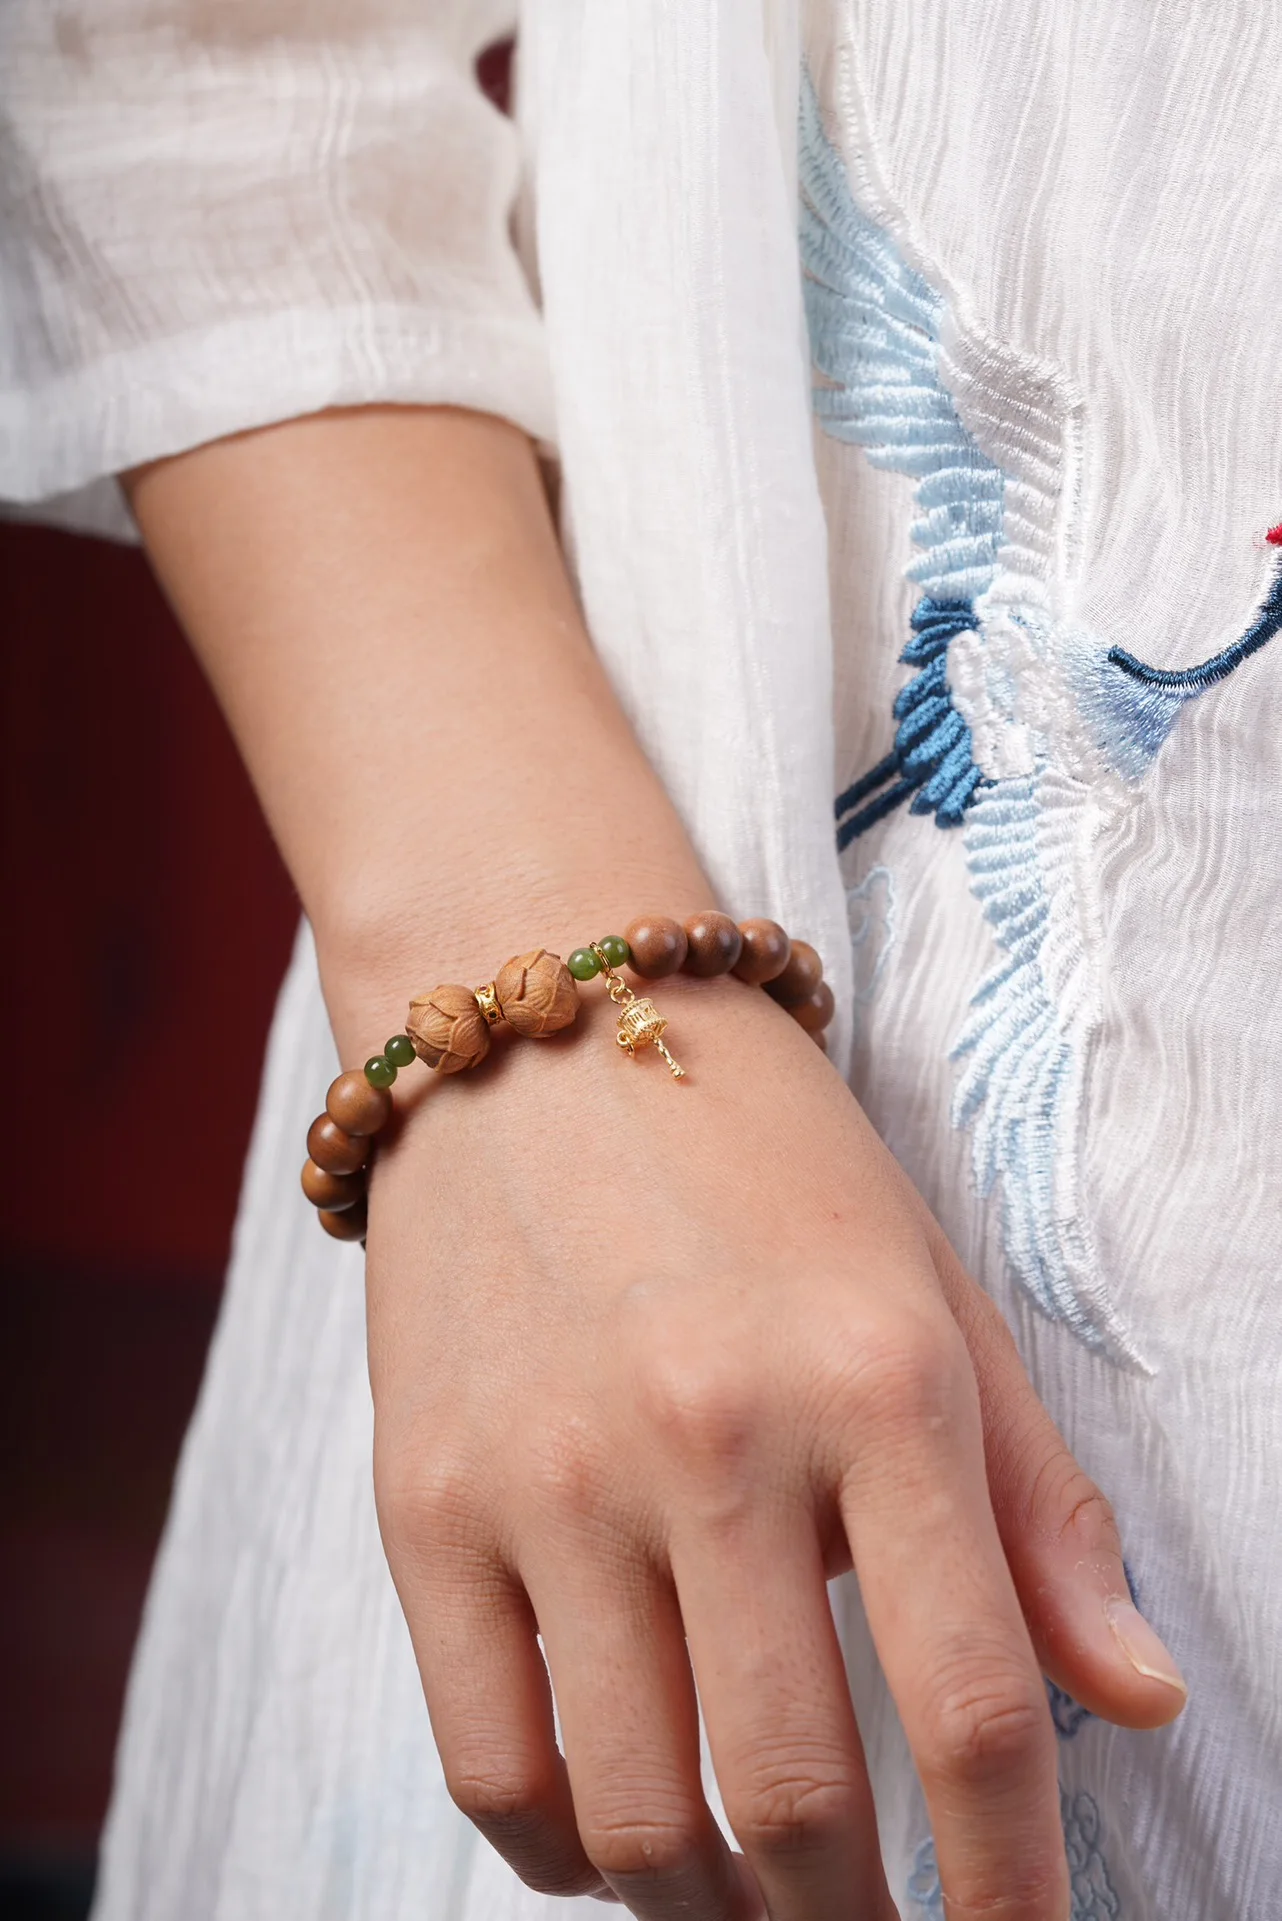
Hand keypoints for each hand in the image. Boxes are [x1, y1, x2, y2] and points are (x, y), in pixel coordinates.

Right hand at [365, 972, 1184, 1920]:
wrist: (539, 1031)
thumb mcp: (933, 1295)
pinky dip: (566, 1856)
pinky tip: (620, 1840)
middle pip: (800, 1802)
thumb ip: (1037, 1507)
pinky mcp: (423, 1498)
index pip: (976, 1709)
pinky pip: (489, 1762)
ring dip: (718, 1916)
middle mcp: (710, 1431)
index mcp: (874, 1376)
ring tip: (760, 1903)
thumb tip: (1137, 1699)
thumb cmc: (762, 1162)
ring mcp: (549, 1472)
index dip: (1016, 1891)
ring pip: (638, 1819)